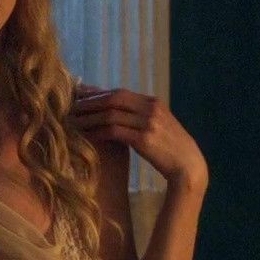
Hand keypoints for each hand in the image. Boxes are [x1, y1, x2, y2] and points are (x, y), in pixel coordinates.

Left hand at [68, 86, 207, 189]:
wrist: (189, 167)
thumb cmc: (172, 150)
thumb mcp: (160, 127)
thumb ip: (142, 117)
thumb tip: (120, 113)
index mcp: (154, 103)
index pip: (119, 92)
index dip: (97, 94)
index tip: (79, 97)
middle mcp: (151, 109)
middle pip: (113, 98)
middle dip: (90, 102)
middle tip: (70, 108)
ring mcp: (149, 123)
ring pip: (110, 114)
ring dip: (89, 118)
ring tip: (72, 122)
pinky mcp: (144, 139)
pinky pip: (114, 131)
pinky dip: (97, 132)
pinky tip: (86, 136)